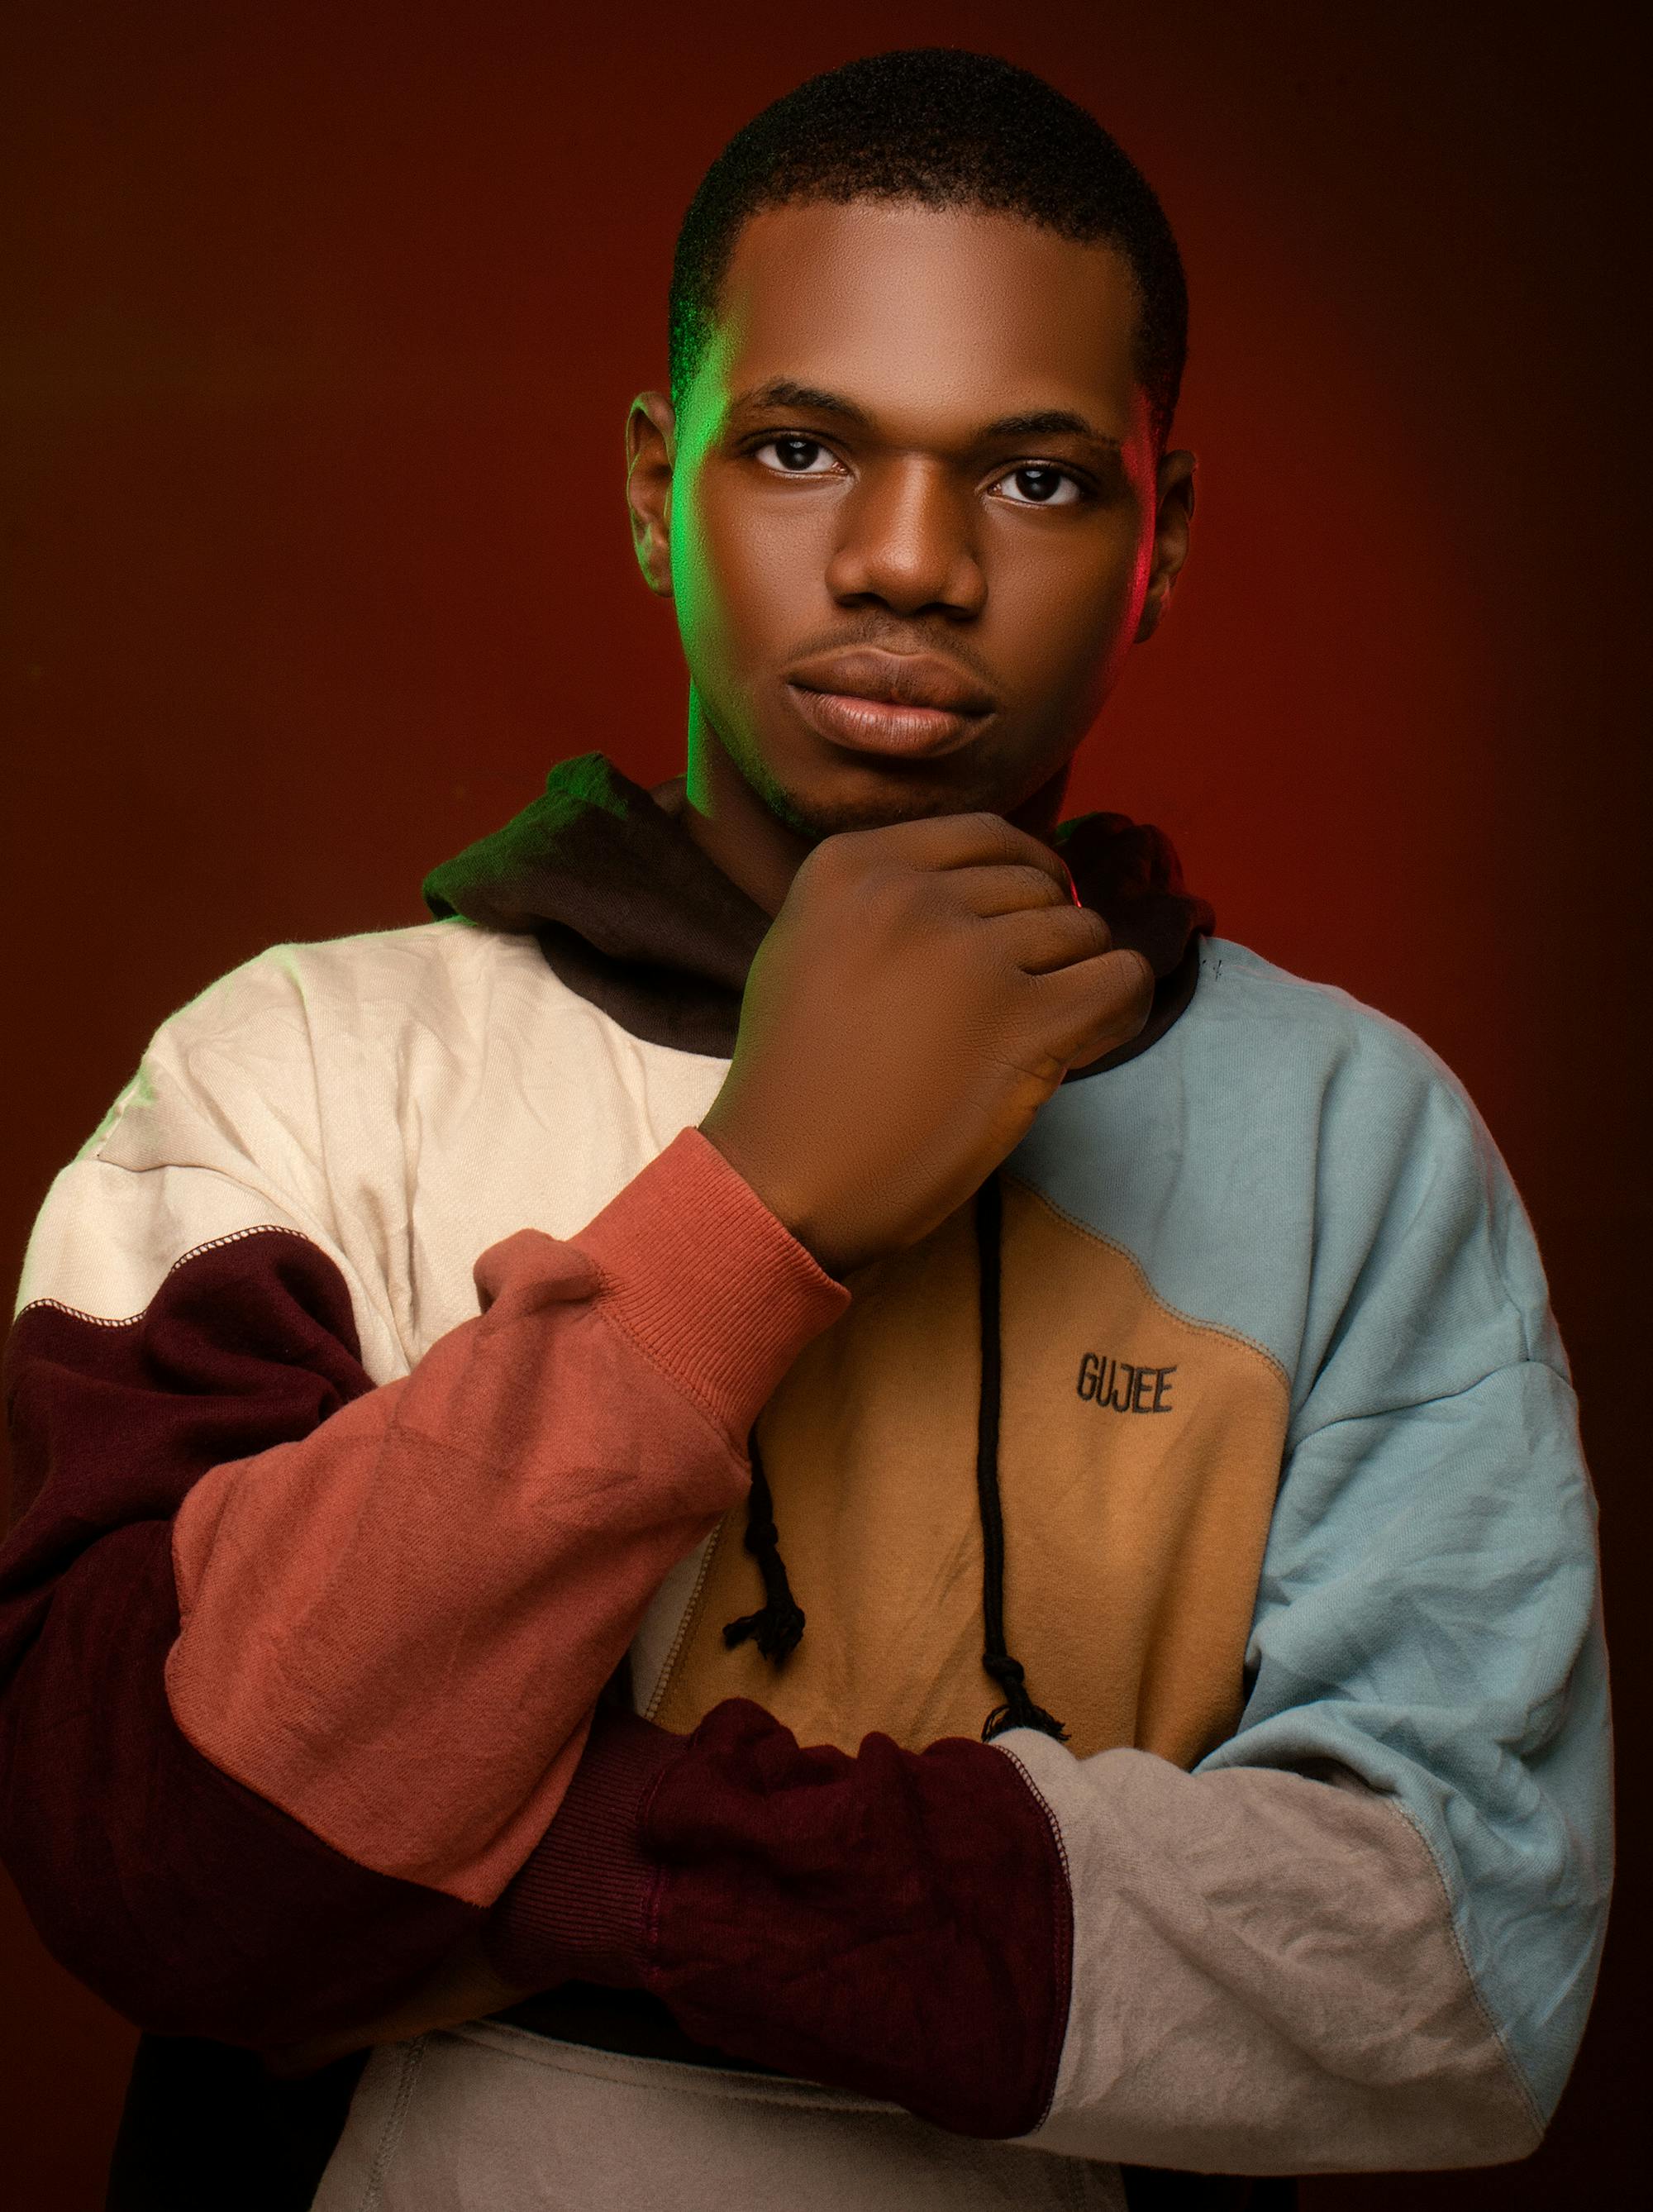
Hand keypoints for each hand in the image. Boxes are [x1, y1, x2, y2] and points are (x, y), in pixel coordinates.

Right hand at [700, 811, 1150, 1275]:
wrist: (783, 1179)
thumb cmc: (796, 1080)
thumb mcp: (809, 946)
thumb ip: (881, 904)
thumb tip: (990, 894)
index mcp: (852, 866)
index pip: (987, 837)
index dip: (1024, 877)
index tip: (1026, 921)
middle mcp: (911, 895)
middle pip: (1035, 886)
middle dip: (1045, 937)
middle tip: (1022, 997)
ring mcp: (968, 956)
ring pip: (1082, 932)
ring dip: (1078, 977)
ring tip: (1044, 1030)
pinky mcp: (1020, 1024)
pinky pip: (1118, 982)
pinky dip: (1122, 1005)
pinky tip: (1091, 1036)